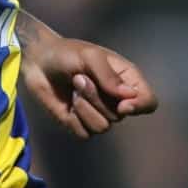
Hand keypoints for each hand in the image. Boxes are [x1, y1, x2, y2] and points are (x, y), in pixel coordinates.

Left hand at [22, 38, 159, 140]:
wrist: (39, 62)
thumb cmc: (67, 53)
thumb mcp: (90, 56)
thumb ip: (108, 75)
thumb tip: (128, 96)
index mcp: (126, 79)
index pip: (148, 101)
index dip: (140, 106)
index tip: (122, 104)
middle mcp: (116, 99)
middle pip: (120, 115)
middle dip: (97, 98)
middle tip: (80, 78)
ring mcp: (99, 113)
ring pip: (103, 126)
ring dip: (85, 107)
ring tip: (74, 88)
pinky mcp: (81, 125)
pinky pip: (85, 133)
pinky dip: (75, 118)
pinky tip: (68, 103)